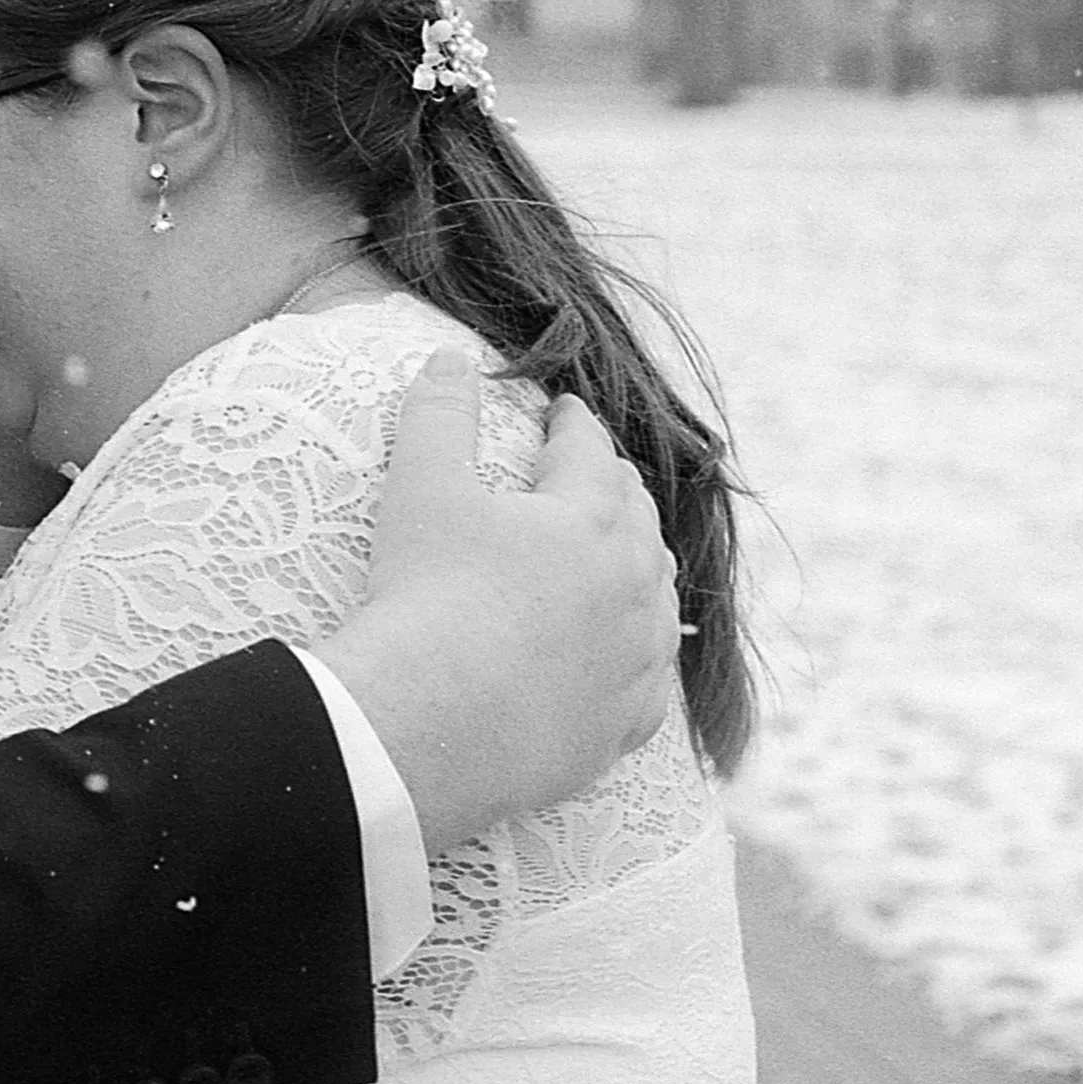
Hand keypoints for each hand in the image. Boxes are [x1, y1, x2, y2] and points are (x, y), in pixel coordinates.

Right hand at [313, 349, 680, 853]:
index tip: (563, 412)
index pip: (590, 452)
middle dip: (616, 487)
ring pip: (659, 600)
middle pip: (638, 520)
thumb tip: (450, 358)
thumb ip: (438, 414)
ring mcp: (635, 660)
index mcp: (589, 519)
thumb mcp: (422, 488)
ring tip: (622, 554)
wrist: (431, 725)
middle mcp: (631, 586)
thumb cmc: (425, 596)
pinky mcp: (621, 725)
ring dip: (642, 567)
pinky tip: (626, 655)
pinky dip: (642, 654)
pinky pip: (650, 682)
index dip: (573, 425)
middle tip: (594, 472)